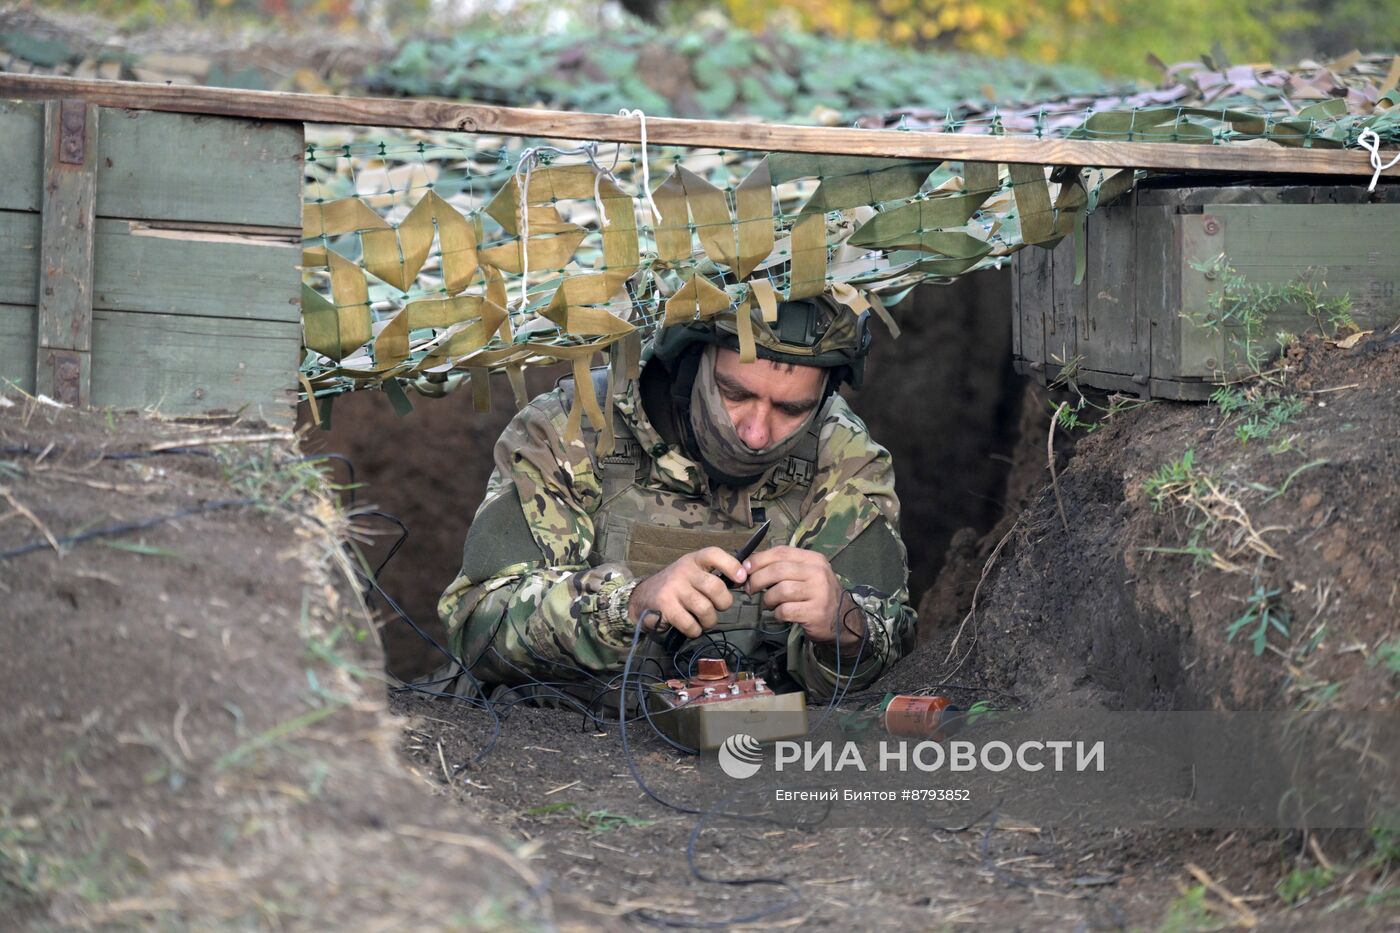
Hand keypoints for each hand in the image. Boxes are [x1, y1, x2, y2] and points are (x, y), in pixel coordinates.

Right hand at [628, 547, 746, 638]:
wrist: (641, 598)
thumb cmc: (676, 587)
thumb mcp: (692, 573)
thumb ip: (713, 575)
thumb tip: (743, 580)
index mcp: (693, 560)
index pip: (714, 554)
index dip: (731, 565)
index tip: (741, 578)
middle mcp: (683, 570)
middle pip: (716, 587)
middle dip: (724, 603)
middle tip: (718, 608)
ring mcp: (673, 588)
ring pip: (705, 609)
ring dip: (709, 621)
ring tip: (704, 621)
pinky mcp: (665, 606)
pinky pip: (690, 624)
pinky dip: (695, 630)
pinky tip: (691, 627)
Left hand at [743, 546, 863, 650]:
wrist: (842, 619)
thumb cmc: (817, 595)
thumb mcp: (806, 574)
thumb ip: (783, 568)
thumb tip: (749, 567)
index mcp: (814, 559)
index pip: (781, 552)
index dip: (759, 559)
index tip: (745, 568)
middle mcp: (818, 573)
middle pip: (778, 571)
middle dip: (757, 580)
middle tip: (750, 589)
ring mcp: (818, 593)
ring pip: (780, 591)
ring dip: (767, 599)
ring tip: (769, 604)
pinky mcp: (815, 612)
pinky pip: (785, 610)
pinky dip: (777, 613)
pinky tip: (780, 614)